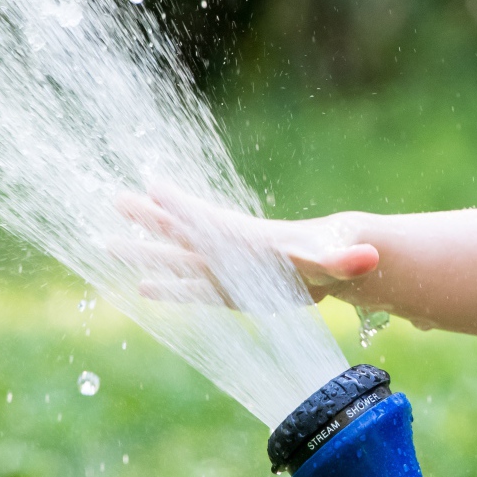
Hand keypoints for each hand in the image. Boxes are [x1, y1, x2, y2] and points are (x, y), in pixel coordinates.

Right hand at [113, 181, 379, 302]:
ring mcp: (223, 269)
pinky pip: (189, 289)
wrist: (331, 261)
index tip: (154, 185)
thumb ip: (348, 259)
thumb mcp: (338, 259)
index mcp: (248, 239)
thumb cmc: (331, 256)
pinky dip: (167, 288)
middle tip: (113, 198)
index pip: (209, 219)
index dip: (183, 204)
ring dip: (143, 251)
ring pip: (175, 257)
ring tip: (106, 244)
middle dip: (148, 216)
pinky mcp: (227, 290)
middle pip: (180, 230)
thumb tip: (369, 256)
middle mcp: (228, 250)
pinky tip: (142, 288)